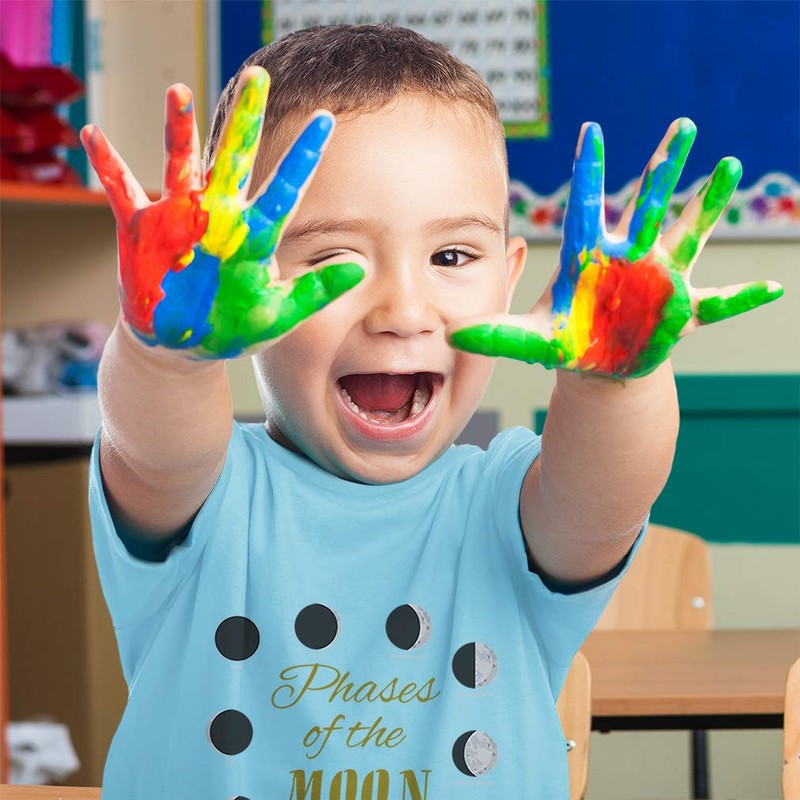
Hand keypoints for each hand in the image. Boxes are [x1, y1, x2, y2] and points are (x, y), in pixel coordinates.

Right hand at [81, 67, 362, 358]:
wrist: (183, 345)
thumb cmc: (233, 328)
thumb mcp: (278, 315)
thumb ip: (315, 292)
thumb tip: (361, 268)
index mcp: (253, 235)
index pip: (284, 189)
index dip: (304, 156)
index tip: (326, 119)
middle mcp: (219, 215)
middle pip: (235, 158)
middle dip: (246, 121)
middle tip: (258, 76)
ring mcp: (180, 218)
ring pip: (181, 163)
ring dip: (179, 129)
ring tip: (179, 92)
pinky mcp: (144, 229)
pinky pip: (122, 191)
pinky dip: (108, 165)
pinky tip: (94, 135)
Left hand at [448, 119, 782, 378]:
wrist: (598, 363)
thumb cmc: (566, 339)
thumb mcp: (530, 338)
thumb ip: (495, 335)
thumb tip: (451, 337)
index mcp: (590, 257)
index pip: (587, 207)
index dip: (588, 172)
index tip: (590, 132)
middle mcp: (629, 257)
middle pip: (648, 205)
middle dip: (664, 168)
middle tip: (682, 125)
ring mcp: (659, 279)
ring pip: (690, 234)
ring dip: (710, 204)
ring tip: (730, 166)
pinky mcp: (681, 310)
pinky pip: (720, 304)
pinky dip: (745, 300)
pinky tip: (775, 290)